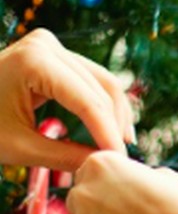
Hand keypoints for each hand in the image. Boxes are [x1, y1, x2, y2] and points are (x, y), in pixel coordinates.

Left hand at [0, 29, 133, 169]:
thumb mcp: (19, 147)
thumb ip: (65, 156)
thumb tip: (104, 167)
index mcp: (34, 62)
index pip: (87, 101)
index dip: (107, 133)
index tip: (120, 161)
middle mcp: (47, 45)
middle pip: (101, 88)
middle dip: (114, 125)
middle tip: (123, 159)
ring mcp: (52, 46)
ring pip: (102, 83)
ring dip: (114, 115)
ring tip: (119, 147)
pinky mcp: (54, 54)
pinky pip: (90, 80)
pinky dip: (101, 107)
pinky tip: (110, 132)